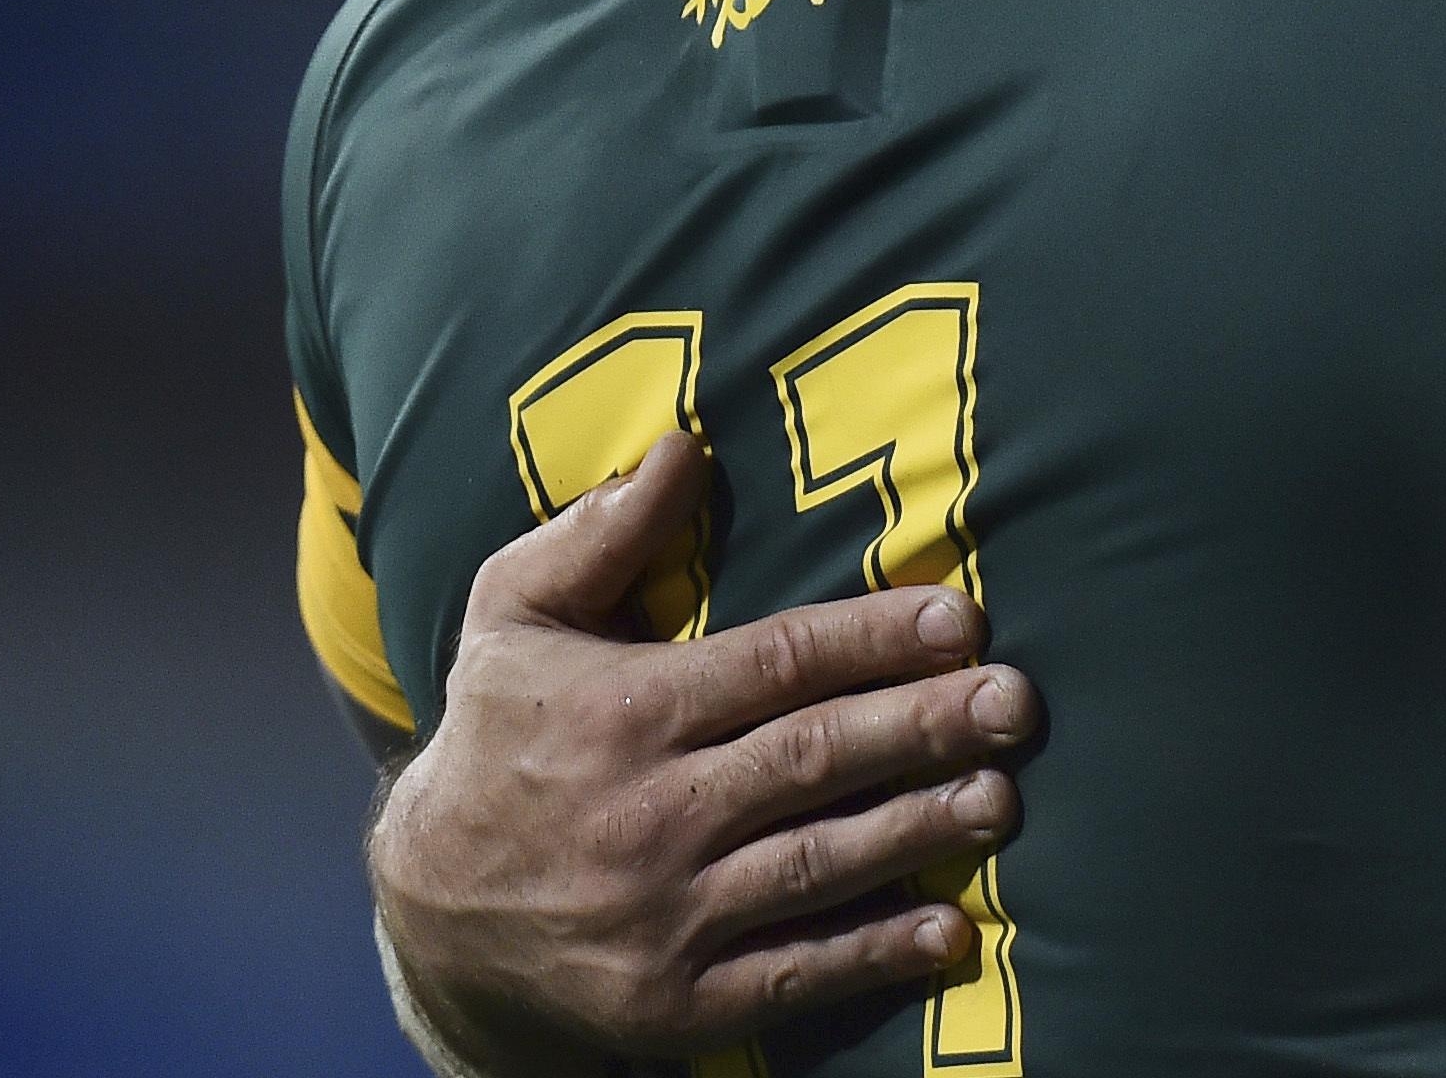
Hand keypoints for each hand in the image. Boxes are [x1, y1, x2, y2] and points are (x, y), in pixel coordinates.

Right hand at [367, 431, 1038, 1064]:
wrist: (428, 910)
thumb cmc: (498, 736)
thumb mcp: (514, 615)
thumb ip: (598, 533)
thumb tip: (682, 446)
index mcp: (624, 711)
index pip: (774, 664)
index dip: (873, 638)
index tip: (961, 620)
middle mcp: (649, 812)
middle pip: (814, 759)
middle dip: (924, 728)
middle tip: (1017, 705)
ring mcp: (664, 915)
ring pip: (817, 864)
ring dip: (918, 831)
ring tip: (1001, 800)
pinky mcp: (675, 1000)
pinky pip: (793, 974)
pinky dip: (874, 954)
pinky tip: (949, 932)